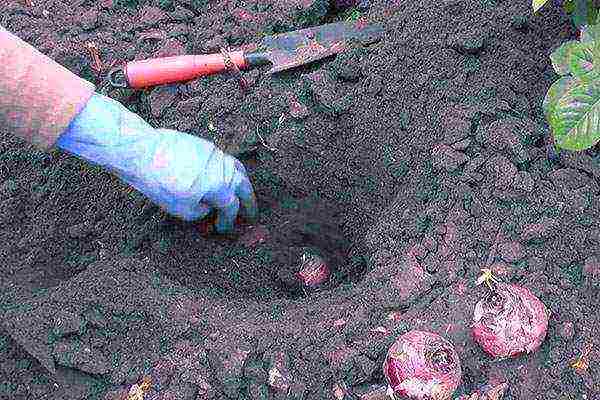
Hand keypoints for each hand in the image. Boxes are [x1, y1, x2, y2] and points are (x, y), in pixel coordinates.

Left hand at [56, 93, 256, 232]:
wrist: (143, 152)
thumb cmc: (160, 183)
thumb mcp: (182, 210)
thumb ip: (201, 212)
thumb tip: (207, 208)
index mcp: (221, 187)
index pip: (232, 206)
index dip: (229, 220)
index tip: (223, 228)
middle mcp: (224, 169)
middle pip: (244, 186)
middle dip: (249, 201)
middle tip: (251, 212)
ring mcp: (216, 154)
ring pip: (238, 170)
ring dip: (242, 183)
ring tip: (242, 192)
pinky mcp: (205, 145)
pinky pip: (225, 160)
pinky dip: (229, 171)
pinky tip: (222, 177)